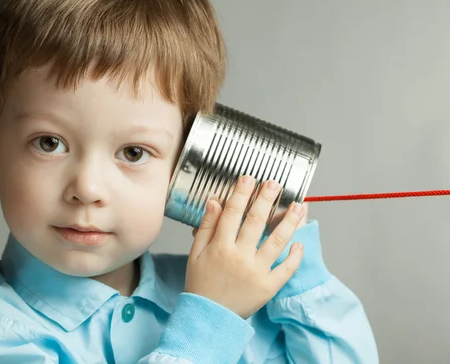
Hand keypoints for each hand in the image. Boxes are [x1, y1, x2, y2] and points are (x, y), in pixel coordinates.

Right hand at [185, 176, 304, 318]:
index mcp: (220, 247)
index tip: (249, 179)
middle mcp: (239, 257)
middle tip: (275, 184)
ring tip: (299, 206)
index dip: (241, 194)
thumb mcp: (196, 254)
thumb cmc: (201, 284)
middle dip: (266, 199)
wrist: (208, 317)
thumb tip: (215, 202)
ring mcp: (256, 272)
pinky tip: (299, 242)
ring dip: (289, 222)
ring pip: (277, 242)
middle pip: (256, 222)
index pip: (232, 213)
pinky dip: (295, 256)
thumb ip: (207, 227)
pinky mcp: (268, 287)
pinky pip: (286, 269)